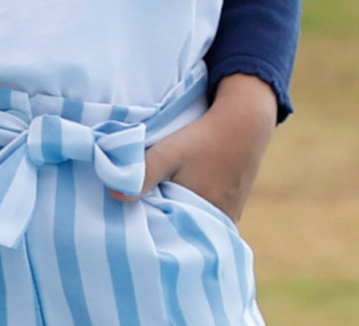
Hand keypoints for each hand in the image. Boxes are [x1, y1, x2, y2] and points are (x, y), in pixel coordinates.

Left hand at [112, 73, 277, 221]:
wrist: (244, 123)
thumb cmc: (204, 138)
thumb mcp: (170, 152)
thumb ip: (144, 173)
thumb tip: (113, 197)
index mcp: (200, 216)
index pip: (167, 234)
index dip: (149, 227)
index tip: (133, 218)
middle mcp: (217, 223)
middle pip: (182, 232)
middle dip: (164, 225)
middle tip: (144, 211)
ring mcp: (227, 218)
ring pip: (195, 225)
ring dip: (180, 217)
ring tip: (163, 202)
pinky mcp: (233, 210)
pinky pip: (208, 220)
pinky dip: (195, 212)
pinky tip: (184, 196)